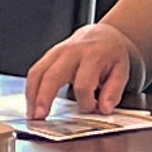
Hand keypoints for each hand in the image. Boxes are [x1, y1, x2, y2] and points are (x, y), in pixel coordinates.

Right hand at [24, 24, 142, 118]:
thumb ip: (113, 91)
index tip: (91, 110)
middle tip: (39, 116)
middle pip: (52, 76)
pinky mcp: (48, 55)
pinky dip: (31, 88)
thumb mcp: (121, 71)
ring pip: (37, 72)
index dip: (86, 102)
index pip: (83, 84)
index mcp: (92, 56)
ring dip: (31, 94)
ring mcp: (56, 52)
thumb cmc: (111, 53)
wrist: (104, 34)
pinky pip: (35, 71)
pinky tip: (32, 102)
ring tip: (32, 114)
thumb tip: (103, 108)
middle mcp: (71, 52)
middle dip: (43, 97)